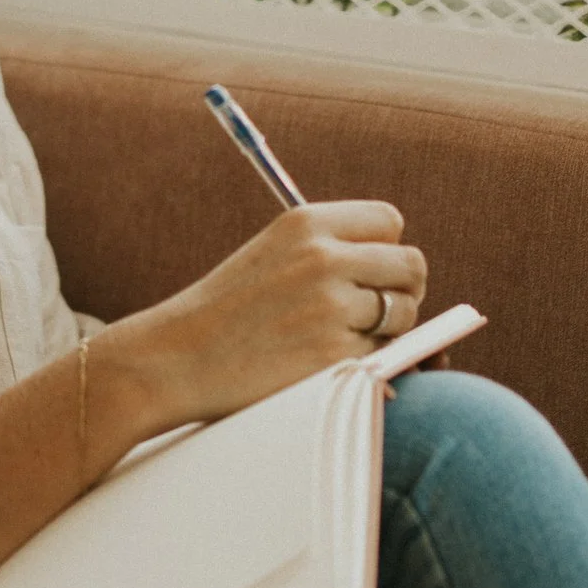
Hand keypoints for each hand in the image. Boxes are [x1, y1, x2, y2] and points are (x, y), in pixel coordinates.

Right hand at [111, 200, 428, 430]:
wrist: (176, 359)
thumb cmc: (228, 311)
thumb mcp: (273, 254)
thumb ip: (332, 249)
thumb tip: (409, 271)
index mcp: (305, 223)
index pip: (389, 221)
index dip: (388, 249)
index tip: (373, 271)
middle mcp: (322, 258)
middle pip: (411, 265)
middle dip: (403, 291)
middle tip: (377, 312)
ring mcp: (330, 308)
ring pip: (404, 314)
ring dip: (389, 331)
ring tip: (341, 339)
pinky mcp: (334, 356)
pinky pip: (385, 357)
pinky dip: (370, 365)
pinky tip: (327, 365)